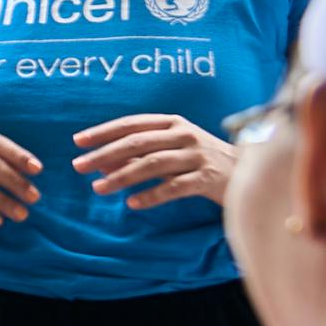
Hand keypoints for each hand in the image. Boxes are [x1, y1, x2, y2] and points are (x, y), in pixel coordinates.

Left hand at [77, 113, 233, 210]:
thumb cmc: (202, 161)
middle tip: (79, 166)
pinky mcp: (207, 178)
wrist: (247, 173)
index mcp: (173, 122)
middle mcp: (184, 134)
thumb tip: (101, 162)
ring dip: (122, 176)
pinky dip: (151, 195)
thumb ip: (140, 155)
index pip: (131, 124)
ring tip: (98, 189)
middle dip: (104, 154)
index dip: (103, 132)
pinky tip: (132, 203)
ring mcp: (197, 155)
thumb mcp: (171, 152)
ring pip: (152, 164)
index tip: (78, 142)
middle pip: (137, 142)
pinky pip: (174, 187)